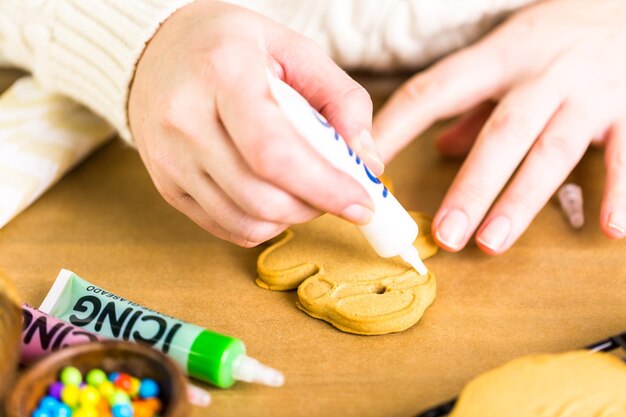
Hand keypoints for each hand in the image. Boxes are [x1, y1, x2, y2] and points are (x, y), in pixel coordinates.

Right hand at [128, 1, 383, 246]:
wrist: (156, 51)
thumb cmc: (232, 47)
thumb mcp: (294, 50)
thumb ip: (342, 99)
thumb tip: (368, 164)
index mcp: (222, 73)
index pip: (274, 151)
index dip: (324, 187)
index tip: (362, 204)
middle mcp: (185, 119)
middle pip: (261, 196)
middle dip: (315, 207)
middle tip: (339, 195)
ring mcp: (169, 158)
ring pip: (245, 221)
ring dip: (291, 219)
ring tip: (306, 192)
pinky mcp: (166, 185)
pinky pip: (226, 227)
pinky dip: (263, 225)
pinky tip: (274, 198)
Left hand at [373, 0, 625, 253]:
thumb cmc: (556, 36)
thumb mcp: (506, 54)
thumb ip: (472, 104)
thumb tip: (439, 149)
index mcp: (498, 58)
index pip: (434, 91)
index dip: (397, 127)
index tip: (368, 167)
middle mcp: (541, 75)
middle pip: (500, 134)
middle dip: (470, 187)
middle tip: (442, 233)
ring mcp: (587, 94)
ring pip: (551, 152)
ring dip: (520, 201)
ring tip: (491, 243)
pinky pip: (625, 155)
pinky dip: (621, 192)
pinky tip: (609, 230)